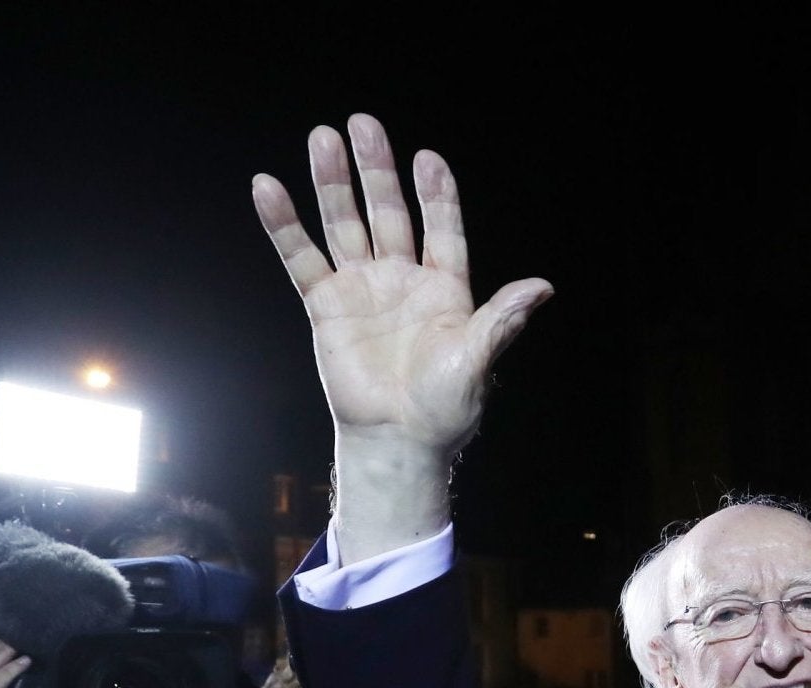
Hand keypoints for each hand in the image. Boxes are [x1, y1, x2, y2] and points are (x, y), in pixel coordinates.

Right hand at [251, 114, 551, 554]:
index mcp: (445, 290)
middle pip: (388, 213)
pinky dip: (284, 224)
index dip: (437, 197)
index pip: (442, 229)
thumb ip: (501, 319)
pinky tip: (268, 186)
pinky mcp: (326, 306)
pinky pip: (301, 257)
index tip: (428, 159)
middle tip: (364, 124)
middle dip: (377, 171)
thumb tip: (542, 287)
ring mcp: (362, 289)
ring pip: (345, 224)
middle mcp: (403, 280)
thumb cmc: (444, 408)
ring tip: (322, 136)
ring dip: (333, 183)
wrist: (397, 440)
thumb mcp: (477, 361)